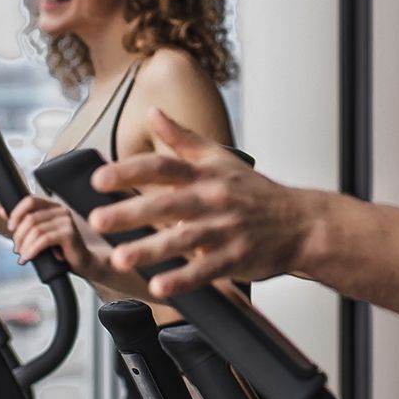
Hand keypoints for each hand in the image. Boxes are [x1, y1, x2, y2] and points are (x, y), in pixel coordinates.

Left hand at [7, 194, 103, 278]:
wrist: (82, 263)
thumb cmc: (61, 249)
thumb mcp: (39, 235)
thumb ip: (22, 222)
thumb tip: (1, 211)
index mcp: (53, 207)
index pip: (30, 201)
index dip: (16, 213)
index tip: (10, 227)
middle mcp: (61, 211)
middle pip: (30, 218)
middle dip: (19, 235)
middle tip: (17, 248)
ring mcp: (66, 221)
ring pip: (36, 230)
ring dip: (24, 245)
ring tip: (22, 256)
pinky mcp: (69, 234)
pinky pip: (44, 240)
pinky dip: (32, 250)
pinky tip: (28, 258)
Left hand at [85, 109, 321, 297]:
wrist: (301, 223)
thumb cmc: (256, 192)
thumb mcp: (220, 159)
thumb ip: (182, 139)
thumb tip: (153, 113)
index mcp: (206, 174)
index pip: (163, 167)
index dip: (129, 171)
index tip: (98, 179)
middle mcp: (214, 199)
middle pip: (168, 204)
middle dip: (130, 212)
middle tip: (97, 220)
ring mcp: (225, 230)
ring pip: (183, 239)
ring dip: (150, 249)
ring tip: (119, 258)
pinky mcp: (235, 258)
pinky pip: (205, 270)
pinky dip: (182, 278)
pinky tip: (159, 285)